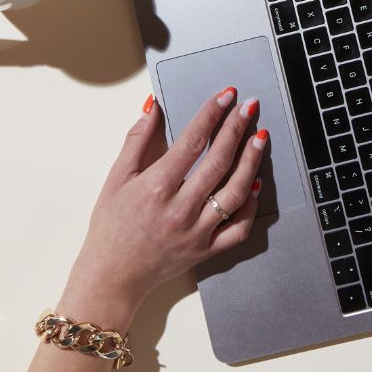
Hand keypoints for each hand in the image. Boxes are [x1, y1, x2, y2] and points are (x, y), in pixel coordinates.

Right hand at [59, 88, 267, 326]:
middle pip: (219, 162)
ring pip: (235, 192)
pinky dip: (251, 206)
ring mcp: (197, 232)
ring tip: (260, 137)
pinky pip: (238, 228)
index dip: (212, 114)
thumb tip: (153, 106)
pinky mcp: (206, 250)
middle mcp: (180, 209)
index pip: (192, 142)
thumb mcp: (116, 178)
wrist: (111, 277)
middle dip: (238, 129)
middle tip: (250, 106)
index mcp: (156, 188)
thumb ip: (137, 140)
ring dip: (252, 161)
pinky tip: (256, 183)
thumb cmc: (110, 226)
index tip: (227, 95)